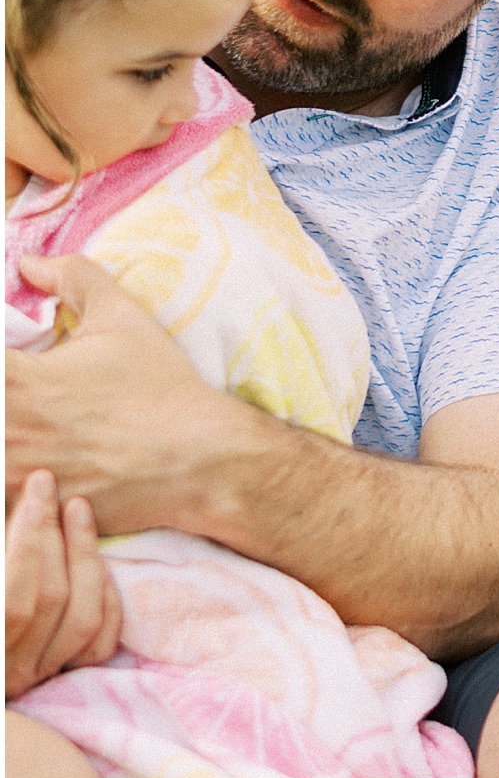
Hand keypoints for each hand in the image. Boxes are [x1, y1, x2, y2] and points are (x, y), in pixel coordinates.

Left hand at [6, 254, 221, 528]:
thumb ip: (73, 277)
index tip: (14, 364)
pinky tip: (26, 466)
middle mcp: (8, 433)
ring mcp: (16, 480)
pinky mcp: (32, 514)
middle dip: (3, 402)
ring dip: (4, 441)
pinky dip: (10, 482)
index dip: (0, 361)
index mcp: (16, 381)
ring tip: (24, 429)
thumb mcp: (122, 317)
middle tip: (22, 396)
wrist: (199, 459)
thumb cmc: (160, 387)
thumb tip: (30, 262)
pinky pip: (1, 510)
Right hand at [6, 471, 122, 696]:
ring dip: (84, 555)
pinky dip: (105, 599)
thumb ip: (5, 551)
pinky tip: (97, 562)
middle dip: (53, 534)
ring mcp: (35, 678)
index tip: (37, 482)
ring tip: (77, 509)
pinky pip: (97, 644)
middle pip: (49, 598)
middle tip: (51, 487)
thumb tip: (20, 500)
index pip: (14, 595)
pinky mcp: (56, 679)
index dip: (29, 532)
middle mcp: (9, 671)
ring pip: (81, 619)